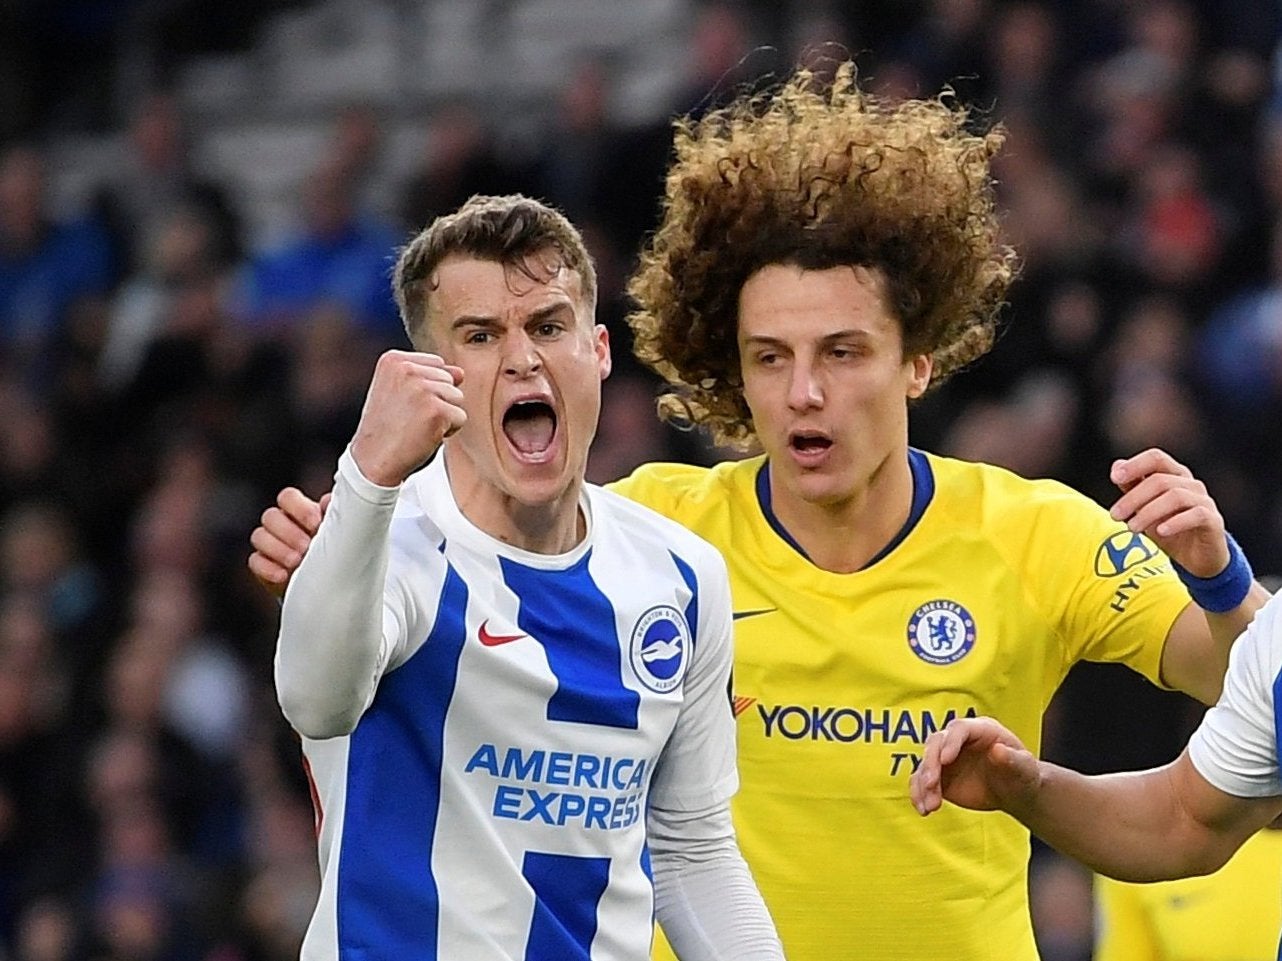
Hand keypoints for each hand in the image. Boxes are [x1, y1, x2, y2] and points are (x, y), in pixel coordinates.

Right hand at [248, 488, 328, 597]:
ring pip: (259, 536)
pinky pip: (254, 561)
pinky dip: (268, 568)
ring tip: (296, 562)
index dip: (299, 508)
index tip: (316, 524)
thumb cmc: (334, 551)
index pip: (288, 497)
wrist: (327, 581)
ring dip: (278, 549)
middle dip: (289, 532)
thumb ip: (335, 514)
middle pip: (271, 516)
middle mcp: (281, 523)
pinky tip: (283, 575)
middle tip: (307, 546)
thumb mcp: (339, 532)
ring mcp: (268, 544)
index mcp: (300, 511)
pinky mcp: (262, 565)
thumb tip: (328, 502)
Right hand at [351, 350, 465, 486]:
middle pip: (449, 380)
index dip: (428, 389)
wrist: (372, 460)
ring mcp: (422, 388)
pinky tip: (424, 435)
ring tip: (416, 426)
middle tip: (409, 418)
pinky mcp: (436, 409)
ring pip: (457, 397)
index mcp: (394, 360)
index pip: (436, 364)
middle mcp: (407, 369)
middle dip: (437, 402)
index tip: (404, 404)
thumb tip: (460, 372)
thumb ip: (429, 376)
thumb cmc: (387, 428)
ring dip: (443, 416)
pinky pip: (460, 417)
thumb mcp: (401, 393)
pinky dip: (448, 431)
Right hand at [910, 717, 1039, 816]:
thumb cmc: (1023, 775)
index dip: (951, 742)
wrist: (1015, 792)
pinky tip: (923, 810)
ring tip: (930, 806)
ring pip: (925, 764)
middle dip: (931, 764)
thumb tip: (998, 751)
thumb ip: (1013, 759)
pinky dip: (918, 794)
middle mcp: (958, 739)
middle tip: (931, 785)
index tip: (945, 760)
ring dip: (922, 784)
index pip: (959, 729)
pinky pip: (921, 782)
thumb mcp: (1025, 768)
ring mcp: (945, 757)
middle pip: (936, 743)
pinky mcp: (938, 775)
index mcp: (981, 729)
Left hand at [1109, 448, 1228, 577]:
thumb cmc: (1167, 527)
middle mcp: (1190, 484)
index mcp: (1173, 475)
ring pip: (1175, 496)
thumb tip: (1116, 466)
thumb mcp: (1143, 508)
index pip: (1156, 458)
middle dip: (1133, 498)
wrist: (1196, 558)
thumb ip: (1131, 487)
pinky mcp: (1213, 520)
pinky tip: (1160, 532)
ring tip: (1132, 528)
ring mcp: (1204, 501)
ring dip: (1148, 512)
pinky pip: (1196, 514)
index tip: (1114, 478)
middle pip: (1160, 480)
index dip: (1135, 465)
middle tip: (1115, 515)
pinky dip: (1176, 522)